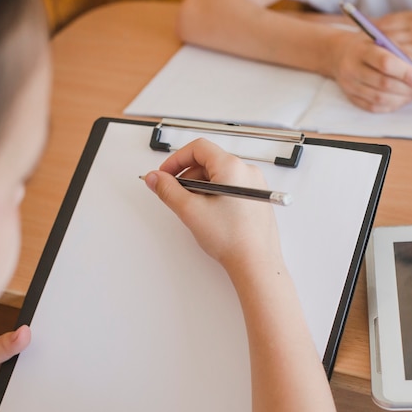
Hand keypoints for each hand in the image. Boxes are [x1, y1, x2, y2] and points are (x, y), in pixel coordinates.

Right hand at [143, 138, 282, 274]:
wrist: (255, 263)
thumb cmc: (232, 239)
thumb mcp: (190, 211)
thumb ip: (168, 190)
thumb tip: (155, 178)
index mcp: (232, 167)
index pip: (198, 148)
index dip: (176, 159)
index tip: (165, 174)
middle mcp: (247, 172)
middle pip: (208, 162)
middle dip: (187, 176)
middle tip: (176, 195)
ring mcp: (254, 186)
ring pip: (219, 176)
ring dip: (200, 188)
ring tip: (194, 210)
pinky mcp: (256, 199)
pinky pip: (230, 188)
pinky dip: (214, 196)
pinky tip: (210, 216)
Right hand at [329, 30, 411, 111]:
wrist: (339, 54)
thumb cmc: (367, 45)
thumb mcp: (384, 40)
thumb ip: (404, 53)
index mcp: (361, 51)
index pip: (385, 64)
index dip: (405, 72)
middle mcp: (352, 70)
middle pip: (383, 84)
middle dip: (407, 88)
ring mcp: (350, 86)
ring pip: (379, 99)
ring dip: (401, 98)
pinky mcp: (351, 98)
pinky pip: (373, 108)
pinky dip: (390, 105)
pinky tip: (402, 100)